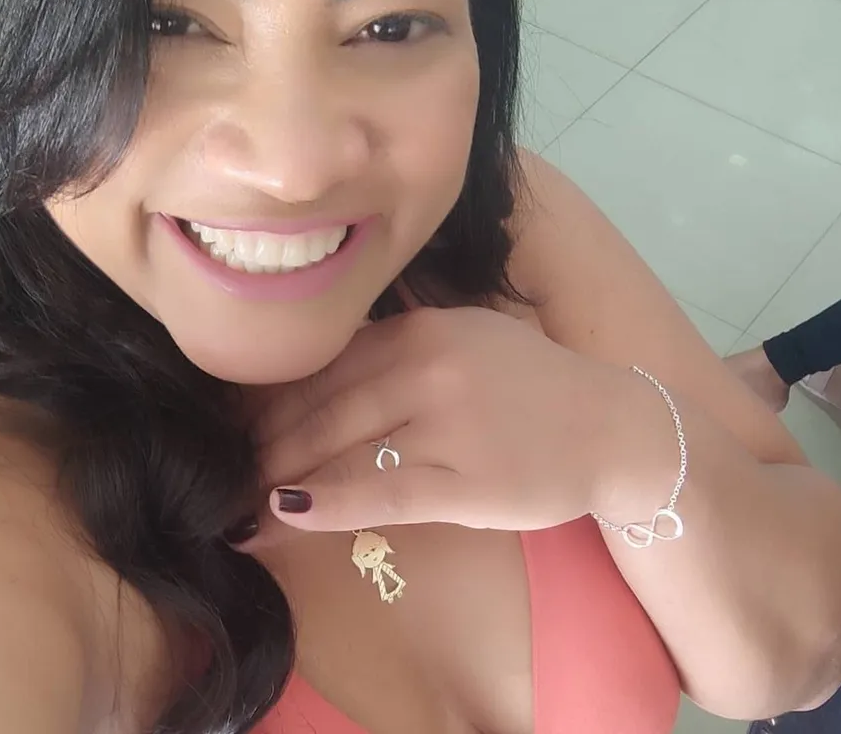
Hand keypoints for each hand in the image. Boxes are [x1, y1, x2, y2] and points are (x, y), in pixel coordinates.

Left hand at [241, 307, 633, 545]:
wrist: (613, 427)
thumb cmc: (532, 384)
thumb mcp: (467, 335)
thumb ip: (401, 339)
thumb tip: (326, 359)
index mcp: (423, 329)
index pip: (329, 361)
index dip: (275, 395)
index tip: (238, 420)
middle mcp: (429, 366)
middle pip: (324, 402)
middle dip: (266, 437)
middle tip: (226, 464)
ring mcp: (448, 423)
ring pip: (343, 445)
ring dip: (280, 470)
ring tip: (239, 495)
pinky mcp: (467, 481)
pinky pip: (383, 491)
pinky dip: (329, 501)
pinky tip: (285, 511)